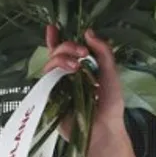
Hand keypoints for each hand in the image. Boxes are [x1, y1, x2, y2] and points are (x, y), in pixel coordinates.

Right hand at [42, 25, 137, 156]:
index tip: (54, 26)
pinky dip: (53, 72)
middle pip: (56, 54)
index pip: (65, 51)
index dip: (57, 38)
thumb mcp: (111, 74)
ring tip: (77, 65)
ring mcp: (57, 87)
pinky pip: (44, 80)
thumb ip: (103, 53)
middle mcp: (66, 76)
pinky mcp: (49, 98)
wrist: (104, 130)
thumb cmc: (110, 105)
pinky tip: (67, 71)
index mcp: (80, 69)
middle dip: (66, 47)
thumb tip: (89, 31)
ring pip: (49, 65)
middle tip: (81, 51)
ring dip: (61, 59)